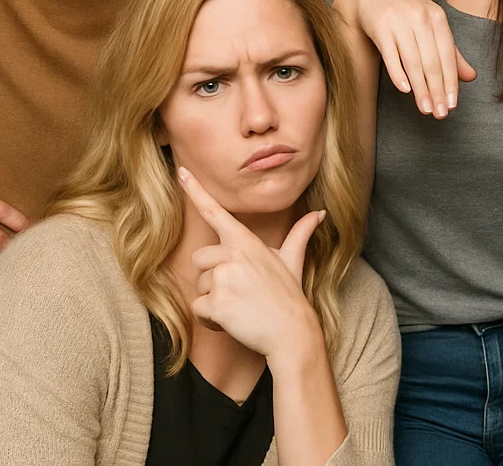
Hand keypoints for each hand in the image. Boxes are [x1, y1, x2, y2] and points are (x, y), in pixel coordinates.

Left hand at [179, 167, 326, 366]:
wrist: (292, 331)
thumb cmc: (289, 294)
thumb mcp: (293, 259)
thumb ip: (300, 233)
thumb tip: (321, 213)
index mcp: (246, 241)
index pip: (216, 211)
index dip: (196, 191)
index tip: (181, 171)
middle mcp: (233, 254)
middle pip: (200, 259)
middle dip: (212, 277)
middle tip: (239, 290)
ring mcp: (224, 278)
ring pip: (199, 286)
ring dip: (213, 300)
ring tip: (239, 306)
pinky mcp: (217, 303)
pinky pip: (198, 308)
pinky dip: (210, 319)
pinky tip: (232, 320)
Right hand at [335, 0, 475, 117]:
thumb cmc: (408, 10)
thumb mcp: (432, 25)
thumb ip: (450, 52)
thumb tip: (470, 77)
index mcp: (437, 19)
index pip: (447, 57)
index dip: (451, 83)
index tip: (452, 105)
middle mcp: (420, 20)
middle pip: (431, 62)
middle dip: (437, 91)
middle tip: (440, 114)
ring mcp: (399, 23)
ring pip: (413, 61)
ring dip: (420, 88)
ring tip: (426, 109)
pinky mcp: (380, 28)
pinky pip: (390, 54)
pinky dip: (398, 73)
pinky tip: (405, 90)